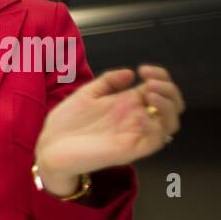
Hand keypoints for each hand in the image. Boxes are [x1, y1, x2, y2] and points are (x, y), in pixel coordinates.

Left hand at [34, 66, 184, 190]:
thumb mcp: (86, 94)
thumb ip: (108, 81)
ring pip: (171, 123)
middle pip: (172, 105)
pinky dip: (155, 126)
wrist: (49, 147)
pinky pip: (156, 140)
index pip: (159, 89)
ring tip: (149, 93)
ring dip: (167, 106)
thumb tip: (131, 73)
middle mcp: (136, 118)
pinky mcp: (130, 150)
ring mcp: (135, 134)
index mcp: (127, 103)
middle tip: (150, 83)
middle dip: (169, 89)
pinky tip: (139, 114)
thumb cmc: (66, 122)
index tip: (144, 69)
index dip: (160, 76)